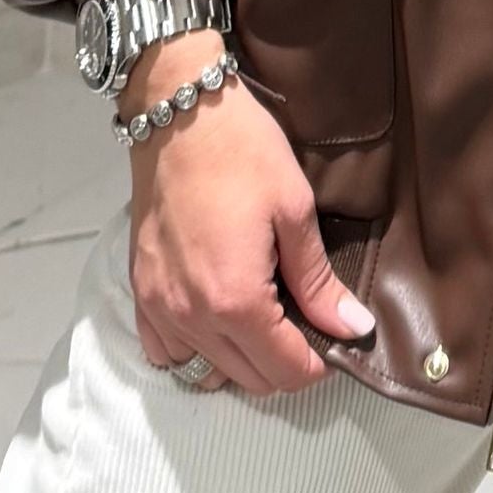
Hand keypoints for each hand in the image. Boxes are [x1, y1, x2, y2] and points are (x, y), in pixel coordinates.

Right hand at [119, 31, 377, 395]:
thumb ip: (319, 281)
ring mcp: (158, 308)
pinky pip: (164, 350)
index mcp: (235, 301)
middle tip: (305, 321)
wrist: (179, 114)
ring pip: (207, 370)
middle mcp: (191, 318)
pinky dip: (194, 349)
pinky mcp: (139, 291)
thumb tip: (353, 329)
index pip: (283, 372)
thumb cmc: (244, 152)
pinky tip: (216, 318)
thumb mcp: (294, 210)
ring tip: (264, 318)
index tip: (333, 339)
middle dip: (283, 363)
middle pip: (248, 378)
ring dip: (240, 360)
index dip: (316, 364)